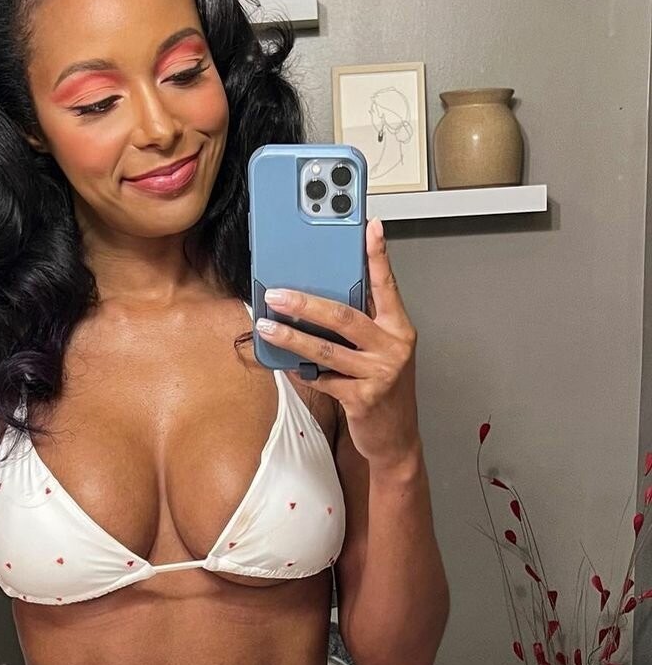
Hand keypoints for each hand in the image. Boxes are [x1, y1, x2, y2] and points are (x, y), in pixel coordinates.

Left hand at [256, 218, 419, 469]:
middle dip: (305, 303)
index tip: (370, 227)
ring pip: (326, 349)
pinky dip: (299, 371)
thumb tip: (319, 300)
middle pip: (344, 316)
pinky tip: (282, 364)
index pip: (386, 284)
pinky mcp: (362, 398)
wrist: (396, 437)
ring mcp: (379, 373)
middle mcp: (393, 347)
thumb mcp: (380, 351)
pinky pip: (321, 379)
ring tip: (266, 325)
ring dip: (291, 337)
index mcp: (398, 328)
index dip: (377, 255)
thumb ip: (361, 326)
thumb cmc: (383, 388)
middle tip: (276, 294)